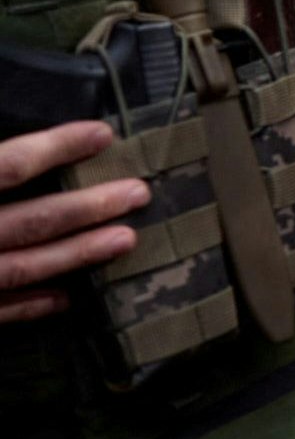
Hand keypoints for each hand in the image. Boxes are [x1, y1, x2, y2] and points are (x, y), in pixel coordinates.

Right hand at [0, 121, 146, 323]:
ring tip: (125, 239)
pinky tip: (65, 298)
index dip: (56, 147)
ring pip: (23, 267)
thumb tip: (18, 153)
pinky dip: (31, 303)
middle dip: (88, 207)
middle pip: (31, 220)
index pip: (9, 166)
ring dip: (77, 254)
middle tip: (138, 192)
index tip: (103, 135)